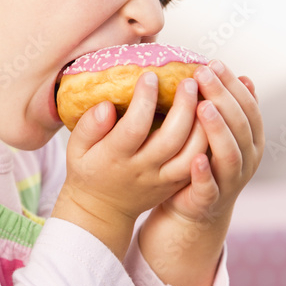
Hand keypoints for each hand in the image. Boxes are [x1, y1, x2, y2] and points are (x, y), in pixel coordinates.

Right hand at [51, 70, 208, 259]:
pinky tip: (210, 116)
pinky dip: (208, 139)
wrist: (103, 209)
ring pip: (192, 153)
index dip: (144, 101)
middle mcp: (143, 170)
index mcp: (115, 157)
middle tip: (189, 81)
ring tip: (206, 95)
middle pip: (171, 139)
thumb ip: (88, 127)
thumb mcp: (76, 149)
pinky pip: (199, 162)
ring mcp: (163, 179)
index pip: (134, 128)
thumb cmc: (89, 169)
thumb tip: (106, 105)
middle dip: (184, 107)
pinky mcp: (176, 182)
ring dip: (203, 124)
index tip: (150, 76)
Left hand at [138, 60, 263, 285]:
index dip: (232, 84)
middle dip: (223, 97)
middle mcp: (248, 158)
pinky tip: (194, 157)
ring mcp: (232, 180)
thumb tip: (243, 75)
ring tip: (202, 107)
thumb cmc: (204, 159)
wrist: (195, 208)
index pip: (248, 106)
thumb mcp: (217, 131)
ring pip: (230, 153)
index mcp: (251, 138)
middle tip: (203, 75)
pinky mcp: (212, 199)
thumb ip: (229, 108)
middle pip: (240, 124)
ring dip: (217, 129)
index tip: (213, 63)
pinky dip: (204, 172)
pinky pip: (210, 186)